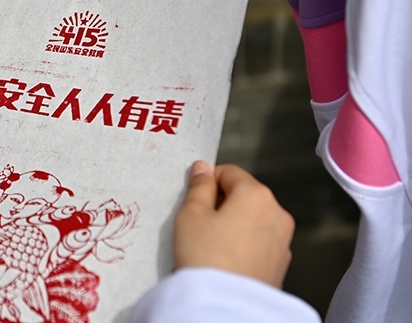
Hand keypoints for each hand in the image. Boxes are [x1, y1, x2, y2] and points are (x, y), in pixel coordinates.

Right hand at [173, 161, 294, 288]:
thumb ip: (198, 186)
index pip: (229, 172)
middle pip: (244, 194)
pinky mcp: (281, 262)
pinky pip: (259, 241)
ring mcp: (283, 239)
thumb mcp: (191, 214)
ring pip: (253, 218)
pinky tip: (226, 258)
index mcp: (256, 194)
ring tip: (212, 244)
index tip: (194, 198)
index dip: (207, 182)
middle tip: (199, 223)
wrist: (225, 306)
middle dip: (222, 203)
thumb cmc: (206, 259)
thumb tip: (203, 168)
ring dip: (234, 223)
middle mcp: (276, 212)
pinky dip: (244, 243)